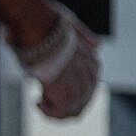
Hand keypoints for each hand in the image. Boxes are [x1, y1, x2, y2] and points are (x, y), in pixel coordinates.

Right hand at [9, 0, 102, 120]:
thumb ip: (84, 36)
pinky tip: (36, 101)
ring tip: (40, 103)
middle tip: (46, 103)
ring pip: (73, 110)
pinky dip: (47, 111)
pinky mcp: (64, 92)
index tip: (54, 91)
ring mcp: (77, 83)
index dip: (73, 93)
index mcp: (92, 60)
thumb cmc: (48, 23)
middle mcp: (88, 74)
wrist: (36, 25)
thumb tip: (99, 45)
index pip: (90, 86)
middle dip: (65, 105)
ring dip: (55, 110)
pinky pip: (59, 112)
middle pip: (83, 101)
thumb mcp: (71, 25)